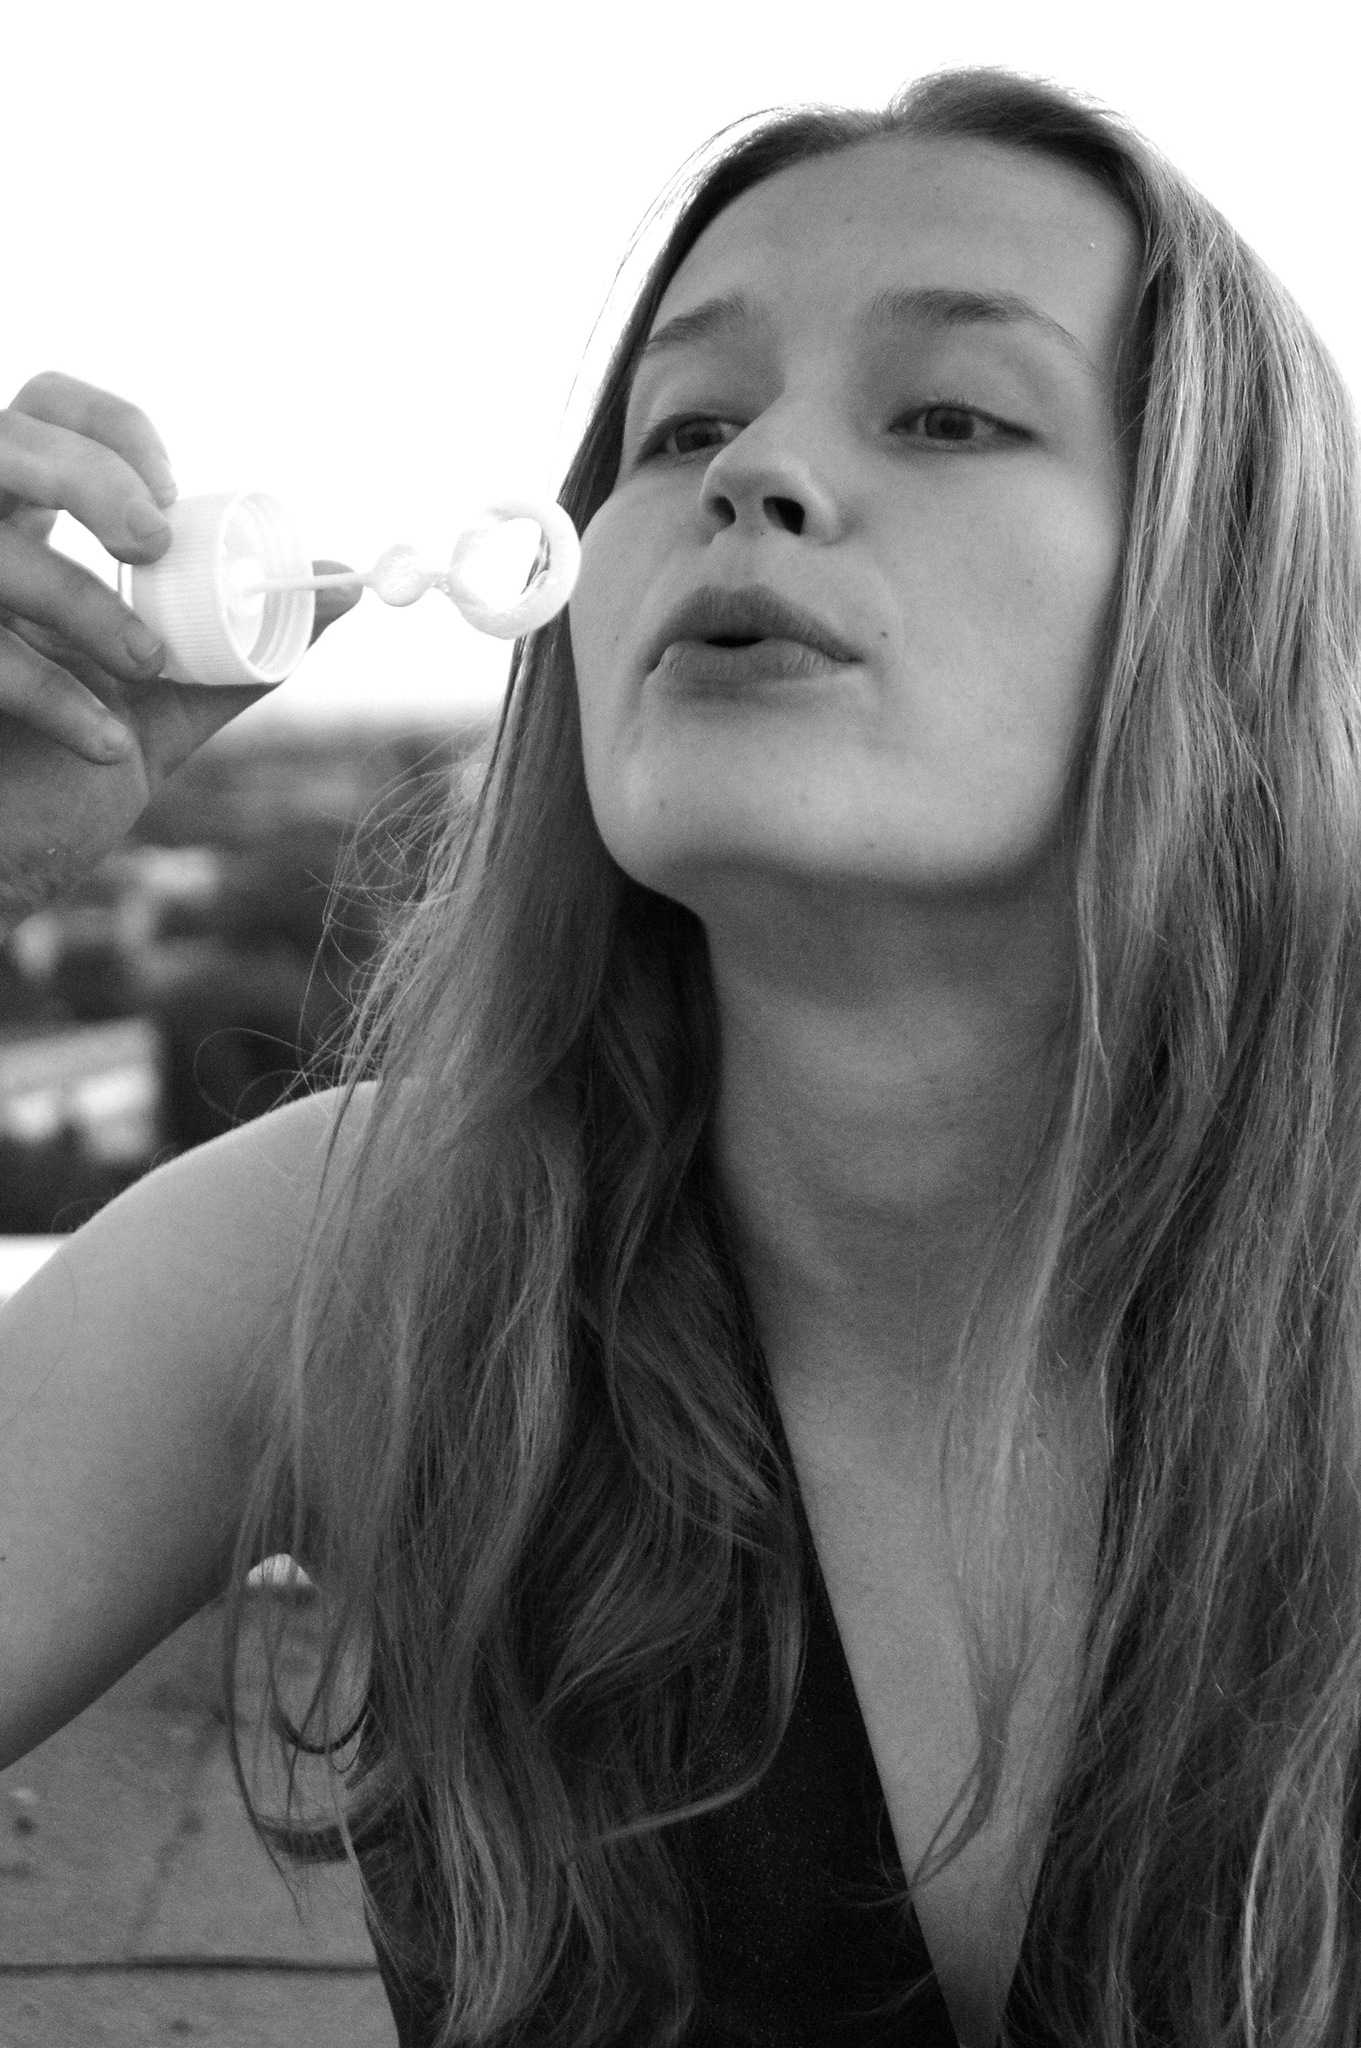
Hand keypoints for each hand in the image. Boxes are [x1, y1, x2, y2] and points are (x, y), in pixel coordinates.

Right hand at [0, 372, 359, 927]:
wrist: (3, 869)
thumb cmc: (65, 779)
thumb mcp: (166, 707)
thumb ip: (245, 651)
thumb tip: (342, 586)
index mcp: (21, 532)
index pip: (46, 412)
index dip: (106, 426)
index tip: (172, 492)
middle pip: (6, 441)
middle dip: (86, 474)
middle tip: (152, 543)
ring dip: (80, 599)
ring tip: (144, 664)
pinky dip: (56, 697)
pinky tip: (104, 747)